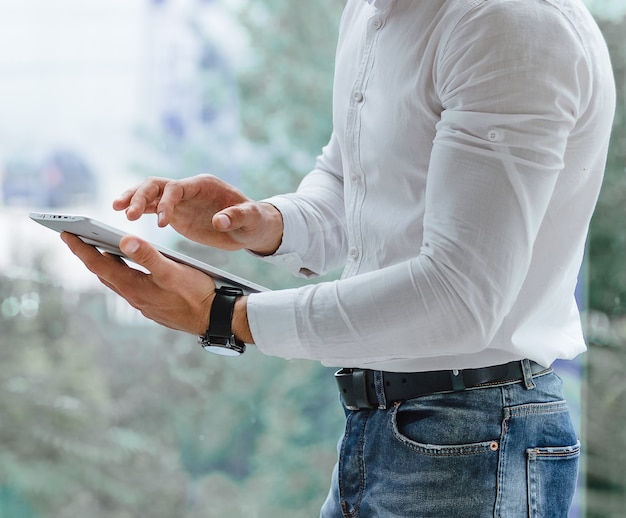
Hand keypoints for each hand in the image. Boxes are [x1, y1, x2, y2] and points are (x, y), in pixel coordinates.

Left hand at [61, 232, 215, 334]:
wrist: (215, 318)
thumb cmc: (196, 294)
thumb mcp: (173, 271)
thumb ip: (148, 255)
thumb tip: (123, 240)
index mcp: (134, 286)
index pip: (99, 265)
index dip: (81, 248)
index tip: (66, 233)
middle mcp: (135, 297)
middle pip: (104, 273)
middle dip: (89, 255)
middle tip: (76, 238)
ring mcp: (144, 303)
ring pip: (117, 281)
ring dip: (106, 265)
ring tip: (99, 249)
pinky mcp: (155, 305)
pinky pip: (131, 287)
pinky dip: (123, 273)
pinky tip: (130, 268)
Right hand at [113, 174, 282, 254]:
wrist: (251, 227)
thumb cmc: (254, 221)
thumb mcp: (251, 220)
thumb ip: (237, 218)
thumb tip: (219, 221)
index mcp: (204, 185)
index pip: (177, 188)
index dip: (167, 203)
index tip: (162, 224)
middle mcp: (189, 189)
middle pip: (157, 185)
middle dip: (141, 196)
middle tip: (128, 214)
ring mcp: (180, 200)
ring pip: (150, 193)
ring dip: (133, 199)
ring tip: (117, 209)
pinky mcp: (176, 212)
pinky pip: (152, 207)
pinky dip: (138, 209)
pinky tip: (124, 217)